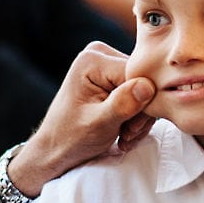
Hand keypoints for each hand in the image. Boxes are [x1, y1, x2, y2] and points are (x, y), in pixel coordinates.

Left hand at [7, 42, 154, 195]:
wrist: (56, 147)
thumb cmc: (71, 138)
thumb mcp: (98, 124)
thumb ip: (122, 104)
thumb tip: (147, 86)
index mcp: (92, 59)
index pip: (137, 74)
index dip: (143, 103)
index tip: (131, 129)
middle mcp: (101, 54)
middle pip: (143, 80)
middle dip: (141, 113)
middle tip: (128, 136)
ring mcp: (108, 64)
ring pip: (145, 89)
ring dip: (139, 118)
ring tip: (125, 137)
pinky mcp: (114, 77)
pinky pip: (140, 94)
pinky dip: (136, 116)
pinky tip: (125, 132)